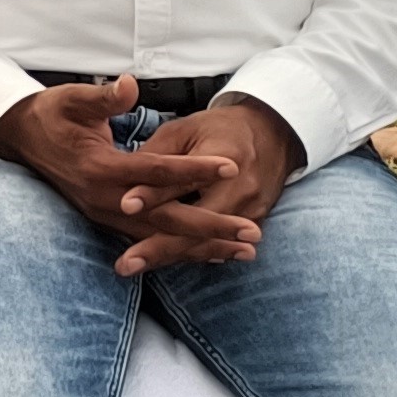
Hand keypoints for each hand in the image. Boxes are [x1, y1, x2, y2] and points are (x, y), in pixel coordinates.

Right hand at [0, 77, 261, 271]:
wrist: (21, 138)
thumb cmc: (51, 113)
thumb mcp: (72, 97)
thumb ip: (104, 96)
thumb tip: (129, 86)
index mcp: (98, 166)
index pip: (155, 171)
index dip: (194, 169)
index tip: (231, 166)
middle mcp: (104, 198)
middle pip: (164, 218)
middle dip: (210, 226)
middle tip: (252, 231)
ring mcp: (104, 213)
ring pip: (160, 236)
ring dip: (203, 245)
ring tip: (245, 251)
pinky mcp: (107, 220)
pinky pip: (150, 238)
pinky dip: (182, 248)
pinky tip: (212, 253)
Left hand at [119, 96, 298, 274]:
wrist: (274, 135)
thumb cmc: (220, 129)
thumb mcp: (187, 129)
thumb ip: (157, 152)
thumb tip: (123, 178)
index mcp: (224, 156)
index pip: (184, 179)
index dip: (154, 193)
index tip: (125, 205)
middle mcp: (241, 188)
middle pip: (196, 222)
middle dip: (159, 244)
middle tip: (125, 261)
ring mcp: (250, 209)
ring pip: (204, 240)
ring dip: (169, 256)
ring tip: (133, 267)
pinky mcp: (254, 222)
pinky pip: (217, 244)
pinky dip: (188, 253)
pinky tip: (160, 264)